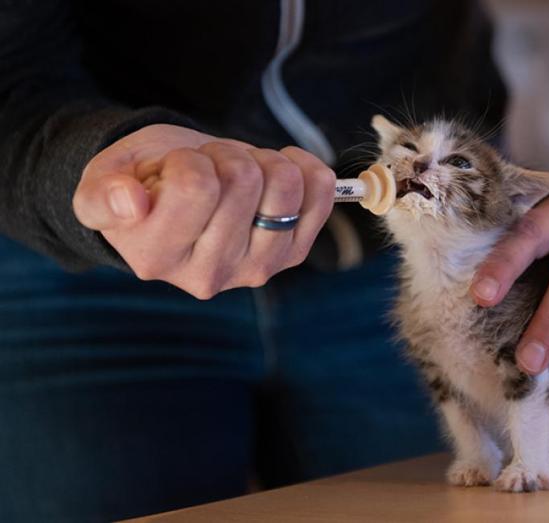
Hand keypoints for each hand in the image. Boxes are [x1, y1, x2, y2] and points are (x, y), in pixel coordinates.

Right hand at [73, 124, 334, 298]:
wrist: (177, 199)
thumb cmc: (141, 183)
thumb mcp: (103, 181)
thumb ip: (101, 196)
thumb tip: (130, 203)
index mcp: (156, 256)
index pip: (196, 186)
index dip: (189, 157)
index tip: (177, 166)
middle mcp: (209, 274)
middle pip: (243, 180)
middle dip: (225, 155)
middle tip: (209, 168)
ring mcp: (257, 268)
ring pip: (286, 185)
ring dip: (262, 160)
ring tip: (237, 173)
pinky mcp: (293, 254)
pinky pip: (320, 192)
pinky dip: (303, 166)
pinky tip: (274, 170)